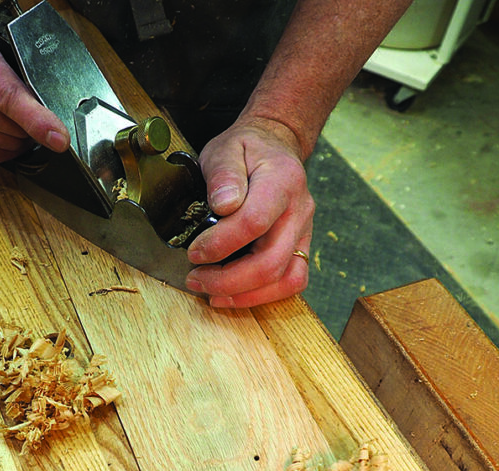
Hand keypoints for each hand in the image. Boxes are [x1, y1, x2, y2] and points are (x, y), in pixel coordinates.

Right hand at [0, 0, 69, 160]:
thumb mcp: (6, 45)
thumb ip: (29, 77)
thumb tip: (56, 114)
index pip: (12, 100)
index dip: (39, 122)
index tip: (60, 139)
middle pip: (13, 129)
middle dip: (30, 124)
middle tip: (32, 107)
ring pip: (5, 144)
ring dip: (18, 136)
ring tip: (15, 114)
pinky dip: (6, 146)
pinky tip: (5, 129)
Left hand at [184, 116, 313, 307]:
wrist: (275, 146)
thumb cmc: (247, 150)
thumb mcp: (226, 149)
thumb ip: (224, 174)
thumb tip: (224, 205)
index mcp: (282, 182)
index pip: (254, 222)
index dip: (220, 244)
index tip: (194, 252)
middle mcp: (299, 210)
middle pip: (271, 262)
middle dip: (228, 280)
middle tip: (195, 279)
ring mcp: (304, 231)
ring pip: (286, 279)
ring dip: (245, 295)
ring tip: (212, 293)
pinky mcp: (301, 247)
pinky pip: (291, 282)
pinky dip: (262, 295)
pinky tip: (233, 294)